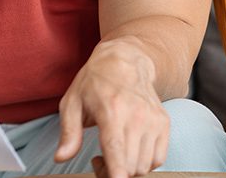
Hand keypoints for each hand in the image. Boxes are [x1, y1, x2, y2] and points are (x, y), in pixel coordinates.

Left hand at [54, 38, 168, 177]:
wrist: (126, 60)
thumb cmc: (96, 81)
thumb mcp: (72, 102)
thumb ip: (68, 132)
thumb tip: (61, 157)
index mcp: (112, 112)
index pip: (117, 152)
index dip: (115, 175)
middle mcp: (136, 117)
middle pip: (130, 168)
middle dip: (113, 175)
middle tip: (99, 162)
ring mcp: (153, 121)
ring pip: (144, 167)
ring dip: (128, 171)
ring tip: (114, 156)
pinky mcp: (163, 124)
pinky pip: (158, 159)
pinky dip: (144, 163)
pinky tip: (130, 152)